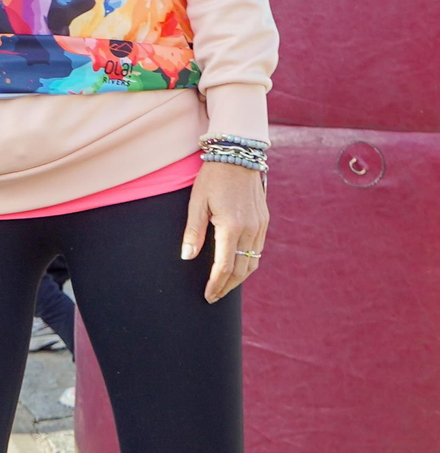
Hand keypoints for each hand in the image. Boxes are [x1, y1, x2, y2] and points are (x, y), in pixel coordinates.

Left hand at [181, 160, 268, 303]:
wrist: (238, 156)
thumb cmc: (212, 178)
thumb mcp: (196, 203)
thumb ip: (193, 231)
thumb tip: (187, 257)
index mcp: (231, 226)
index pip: (224, 266)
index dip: (216, 284)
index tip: (208, 296)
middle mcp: (250, 229)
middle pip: (242, 269)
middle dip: (228, 286)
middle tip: (214, 296)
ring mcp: (261, 225)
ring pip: (253, 261)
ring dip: (239, 277)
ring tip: (224, 285)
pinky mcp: (264, 221)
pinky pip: (258, 249)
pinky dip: (248, 262)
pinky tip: (237, 265)